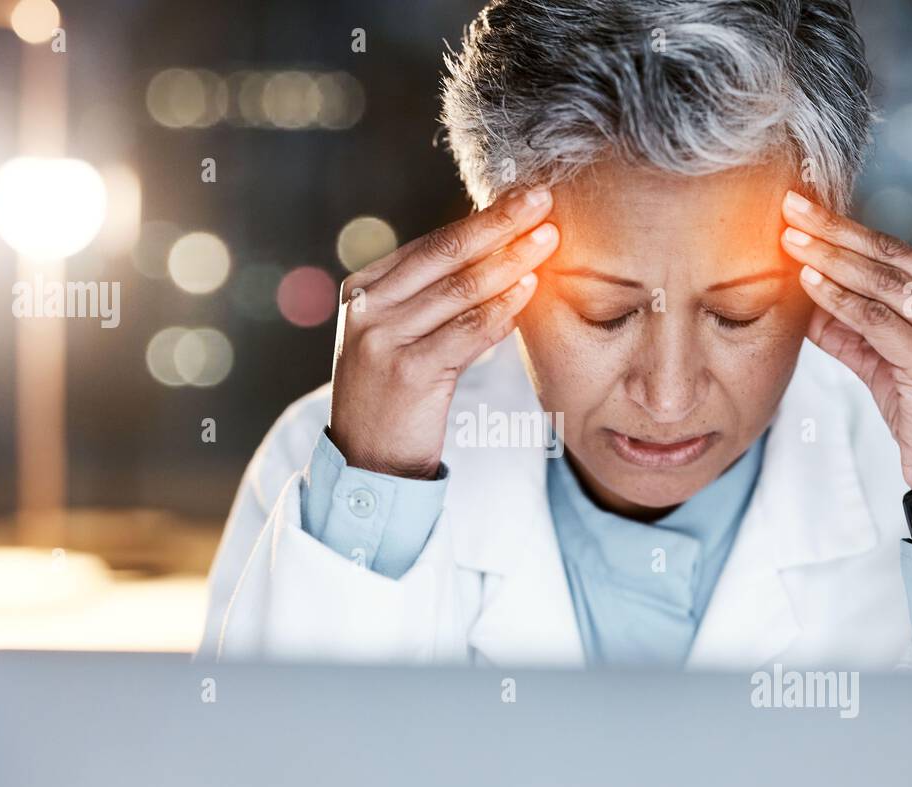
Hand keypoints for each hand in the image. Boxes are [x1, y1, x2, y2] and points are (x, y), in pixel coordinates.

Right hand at [327, 187, 558, 478]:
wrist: (366, 461)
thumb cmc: (395, 396)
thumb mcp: (399, 337)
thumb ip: (432, 298)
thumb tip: (499, 253)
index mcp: (363, 291)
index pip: (431, 246)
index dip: (482, 220)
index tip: (523, 199)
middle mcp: (367, 309)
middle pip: (445, 255)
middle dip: (500, 224)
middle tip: (543, 201)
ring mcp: (383, 340)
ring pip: (460, 291)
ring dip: (511, 262)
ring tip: (548, 240)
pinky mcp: (408, 373)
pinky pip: (467, 333)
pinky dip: (502, 309)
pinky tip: (530, 289)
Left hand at [780, 190, 911, 498]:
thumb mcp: (883, 362)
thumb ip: (849, 328)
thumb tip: (801, 293)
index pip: (894, 250)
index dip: (845, 228)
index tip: (802, 208)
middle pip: (889, 255)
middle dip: (834, 230)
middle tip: (790, 205)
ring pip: (883, 283)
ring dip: (831, 258)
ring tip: (791, 239)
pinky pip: (878, 322)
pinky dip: (840, 301)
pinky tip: (810, 283)